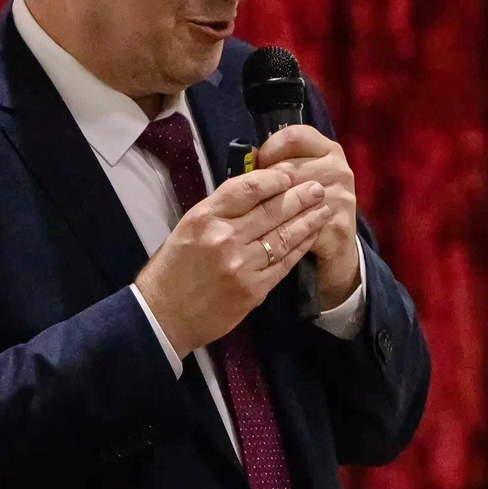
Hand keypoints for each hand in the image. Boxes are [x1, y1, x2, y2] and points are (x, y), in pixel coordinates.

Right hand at [134, 168, 330, 357]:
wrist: (164, 315)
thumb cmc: (174, 267)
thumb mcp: (189, 227)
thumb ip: (221, 210)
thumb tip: (258, 191)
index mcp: (205, 217)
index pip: (247, 188)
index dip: (274, 179)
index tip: (291, 173)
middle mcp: (224, 238)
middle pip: (271, 211)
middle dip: (299, 197)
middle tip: (318, 187)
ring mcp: (241, 265)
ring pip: (283, 236)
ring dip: (307, 221)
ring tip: (323, 209)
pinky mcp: (253, 289)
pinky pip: (284, 263)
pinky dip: (300, 248)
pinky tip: (311, 236)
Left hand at [256, 125, 360, 309]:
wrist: (336, 242)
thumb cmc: (306, 203)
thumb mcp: (295, 177)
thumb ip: (274, 163)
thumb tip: (248, 155)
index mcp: (327, 149)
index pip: (294, 136)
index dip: (269, 149)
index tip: (258, 166)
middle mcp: (339, 168)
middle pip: (290, 168)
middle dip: (266, 184)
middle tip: (253, 198)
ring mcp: (342, 196)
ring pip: (294, 197)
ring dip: (271, 208)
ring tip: (259, 217)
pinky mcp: (340, 224)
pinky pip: (302, 224)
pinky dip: (283, 229)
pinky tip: (272, 234)